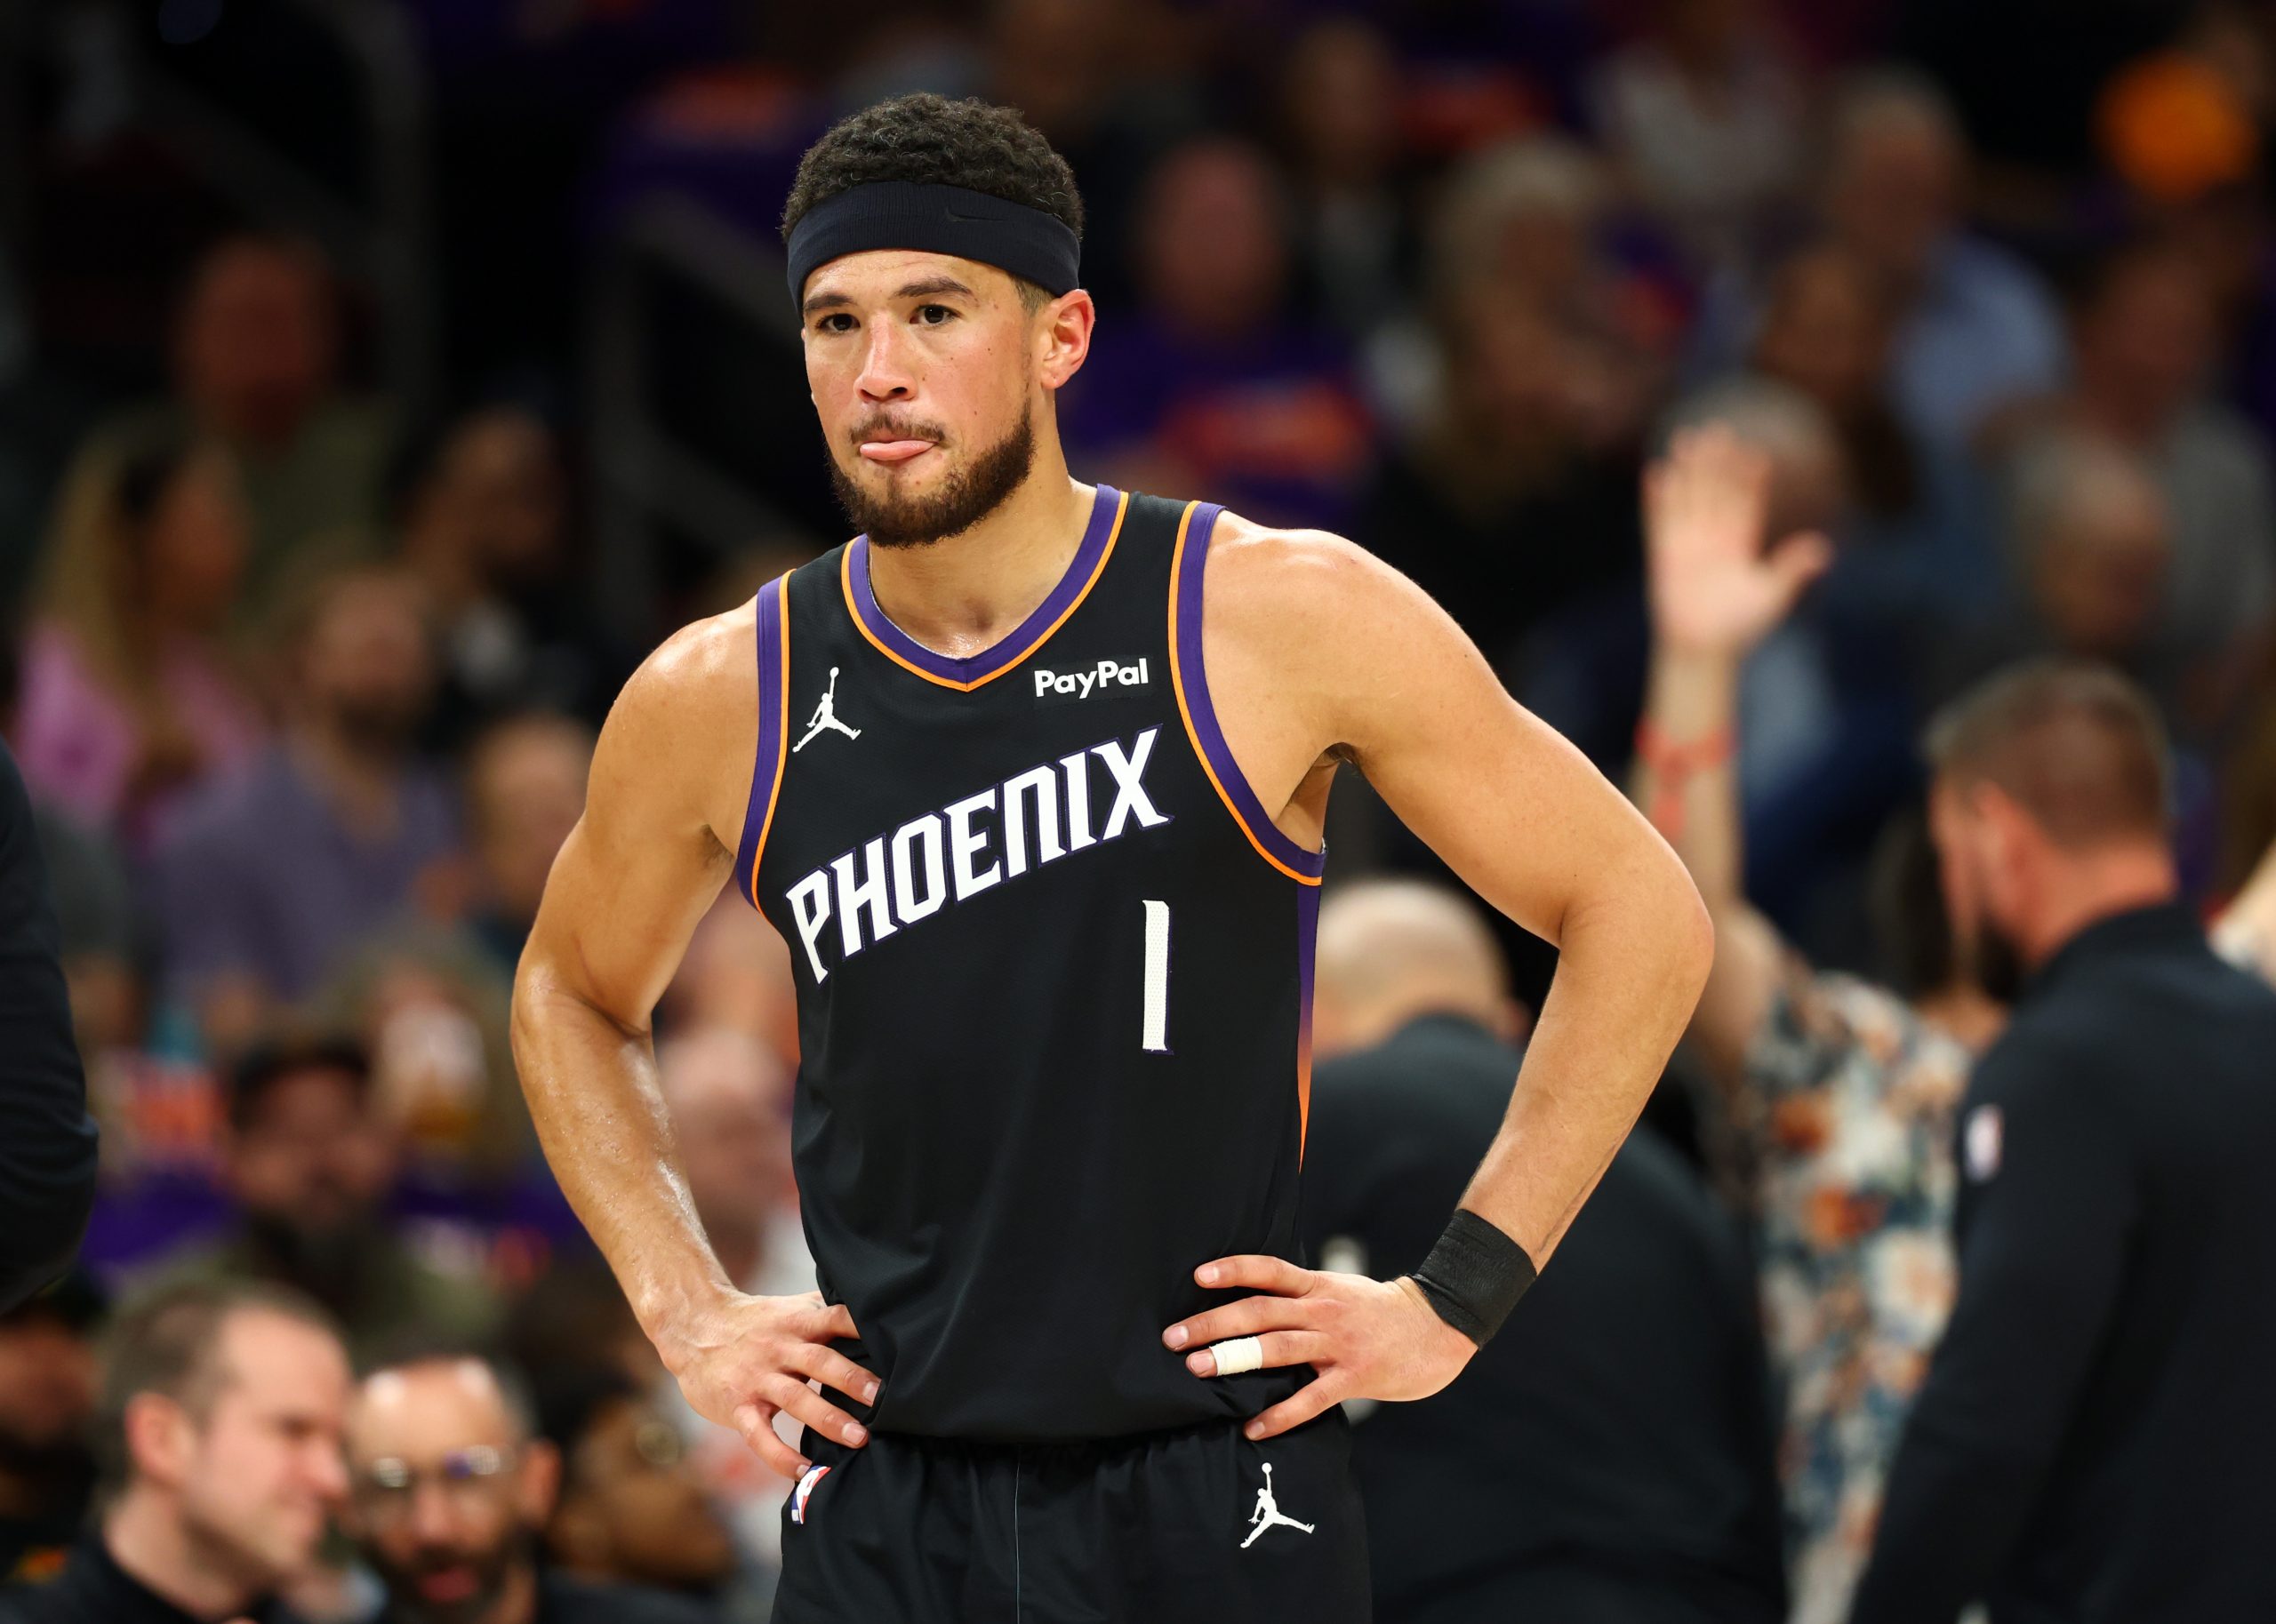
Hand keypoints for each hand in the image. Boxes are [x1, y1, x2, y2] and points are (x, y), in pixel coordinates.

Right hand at [655, 1289, 877, 1478]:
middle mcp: (780, 1348)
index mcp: (797, 1322)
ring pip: (795, 1399)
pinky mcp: (738, 1406)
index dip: (863, 1328)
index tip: (895, 1342)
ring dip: (828, 1419)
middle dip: (852, 1380)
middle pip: (820, 1361)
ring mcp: (758, 1378)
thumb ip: (825, 1308)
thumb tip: (873, 1305)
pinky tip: (804, 1471)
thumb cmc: (753, 1321)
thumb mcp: (789, 1308)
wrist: (693, 1326)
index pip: (836, 1318)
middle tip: (884, 1399)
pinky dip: (781, 1456)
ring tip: (859, 1439)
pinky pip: (760, 1435)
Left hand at [1162, 1256, 1476, 1440]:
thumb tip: (1245, 1299)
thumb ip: (1298, 1292)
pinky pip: (1310, 1399)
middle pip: (1261, 1311)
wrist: (1435, 1328)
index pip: (1269, 1271)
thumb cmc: (1375, 1310)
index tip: (1197, 1276)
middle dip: (1214, 1324)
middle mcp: (1323, 1310)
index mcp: (1317, 1285)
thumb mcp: (1337, 1287)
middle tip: (1174, 1338)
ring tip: (1198, 1369)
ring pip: (1278, 1348)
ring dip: (1235, 1358)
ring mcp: (1338, 1344)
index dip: (1234, 1269)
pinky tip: (1252, 1428)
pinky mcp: (1354, 1377)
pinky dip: (1280, 1415)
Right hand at [1646, 426, 1831, 659]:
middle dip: (1717, 462)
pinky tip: (1657, 472)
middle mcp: (1713, 538)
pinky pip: (1659, 520)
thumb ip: (1792, 569)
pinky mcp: (1663, 554)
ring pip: (1688, 497)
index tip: (1755, 454)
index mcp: (1740, 544)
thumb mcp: (1773, 594)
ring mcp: (1687, 543)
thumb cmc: (1740, 628)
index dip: (1749, 479)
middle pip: (1715, 491)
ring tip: (1687, 438)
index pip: (1746, 503)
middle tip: (1719, 429)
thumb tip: (1822, 548)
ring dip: (1687, 470)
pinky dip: (1657, 498)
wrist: (1703, 649)